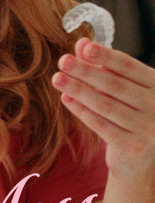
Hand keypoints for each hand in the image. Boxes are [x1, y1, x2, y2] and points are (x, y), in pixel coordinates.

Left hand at [52, 38, 154, 183]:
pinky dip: (82, 111)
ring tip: (58, 79)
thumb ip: (104, 65)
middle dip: (86, 71)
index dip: (106, 56)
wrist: (142, 158)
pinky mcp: (133, 146)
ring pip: (105, 105)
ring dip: (78, 90)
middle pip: (115, 85)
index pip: (129, 66)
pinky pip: (101, 125)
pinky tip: (66, 99)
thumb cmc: (131, 113)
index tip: (85, 47)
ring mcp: (148, 128)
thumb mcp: (122, 86)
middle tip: (63, 61)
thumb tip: (82, 43)